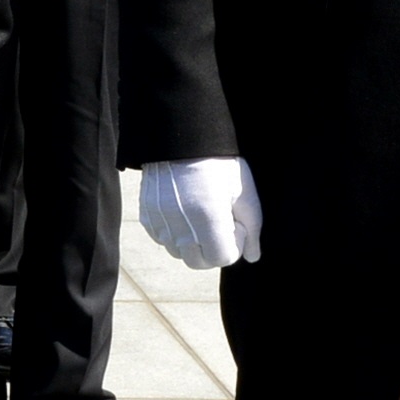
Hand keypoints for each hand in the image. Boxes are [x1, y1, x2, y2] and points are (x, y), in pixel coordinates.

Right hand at [137, 158, 262, 270]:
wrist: (181, 137)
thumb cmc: (219, 163)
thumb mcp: (244, 192)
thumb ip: (252, 228)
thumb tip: (252, 256)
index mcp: (207, 219)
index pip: (222, 258)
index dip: (234, 245)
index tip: (235, 222)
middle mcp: (179, 224)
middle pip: (198, 262)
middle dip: (213, 250)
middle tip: (220, 223)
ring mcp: (160, 220)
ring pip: (178, 252)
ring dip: (193, 242)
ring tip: (201, 215)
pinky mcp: (147, 214)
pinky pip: (162, 238)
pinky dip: (174, 232)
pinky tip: (184, 211)